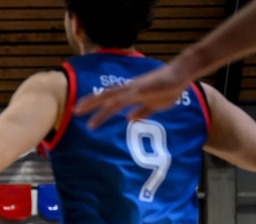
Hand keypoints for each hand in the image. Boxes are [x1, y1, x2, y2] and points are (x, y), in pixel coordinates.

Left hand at [75, 61, 190, 127]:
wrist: (182, 73)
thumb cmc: (169, 87)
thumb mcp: (154, 105)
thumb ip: (141, 112)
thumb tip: (128, 119)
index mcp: (130, 92)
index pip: (108, 97)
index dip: (94, 103)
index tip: (80, 110)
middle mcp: (129, 88)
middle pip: (105, 95)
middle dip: (89, 103)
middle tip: (73, 111)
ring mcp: (135, 88)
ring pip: (111, 96)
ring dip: (95, 103)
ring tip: (80, 110)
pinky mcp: (143, 89)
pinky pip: (127, 97)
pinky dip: (116, 102)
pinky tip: (107, 107)